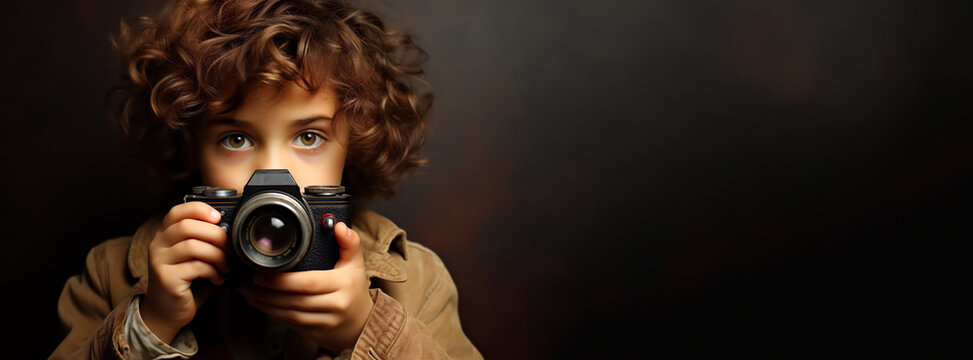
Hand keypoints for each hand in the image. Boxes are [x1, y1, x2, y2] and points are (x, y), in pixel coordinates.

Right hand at [141, 202, 230, 343]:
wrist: (168, 312)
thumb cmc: (187, 282)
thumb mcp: (193, 256)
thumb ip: (203, 240)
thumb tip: (231, 229)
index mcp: (165, 235)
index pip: (177, 212)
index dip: (199, 209)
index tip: (218, 217)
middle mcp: (158, 245)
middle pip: (187, 226)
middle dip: (216, 235)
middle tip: (230, 249)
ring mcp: (159, 261)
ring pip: (192, 246)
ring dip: (217, 256)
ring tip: (226, 266)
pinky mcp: (166, 279)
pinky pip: (196, 267)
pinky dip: (213, 272)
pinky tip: (218, 279)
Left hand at [240, 222, 373, 353]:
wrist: (360, 323)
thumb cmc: (354, 289)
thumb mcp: (356, 264)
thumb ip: (349, 243)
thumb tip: (340, 226)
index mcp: (343, 284)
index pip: (309, 282)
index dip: (282, 280)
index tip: (261, 274)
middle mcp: (335, 305)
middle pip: (295, 299)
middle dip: (267, 292)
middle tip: (248, 282)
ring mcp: (325, 321)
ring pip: (289, 313)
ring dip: (265, 304)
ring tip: (248, 292)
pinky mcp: (314, 332)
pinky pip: (289, 322)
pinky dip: (272, 313)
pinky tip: (261, 304)